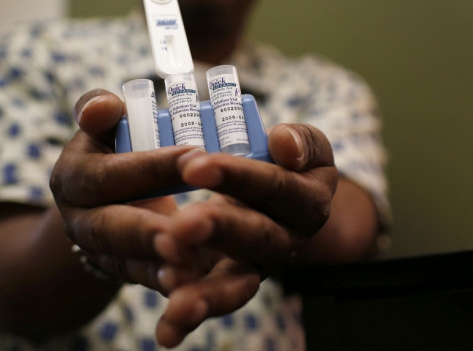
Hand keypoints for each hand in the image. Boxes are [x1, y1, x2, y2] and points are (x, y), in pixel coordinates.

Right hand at [50, 89, 199, 290]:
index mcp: (72, 177)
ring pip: (126, 261)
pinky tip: (192, 284)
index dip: (150, 166)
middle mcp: (78, 220)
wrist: (104, 202)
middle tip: (182, 229)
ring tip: (190, 263)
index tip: (196, 155)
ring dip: (158, 264)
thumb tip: (103, 107)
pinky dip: (166, 282)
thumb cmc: (113, 151)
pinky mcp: (122, 273)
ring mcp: (99, 252)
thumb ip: (99, 111)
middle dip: (145, 230)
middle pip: (109, 227)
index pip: (108, 173)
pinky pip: (143, 281)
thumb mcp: (102, 128)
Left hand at [153, 123, 337, 346]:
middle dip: (220, 230)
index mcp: (306, 201)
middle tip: (183, 223)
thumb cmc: (286, 164)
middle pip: (256, 237)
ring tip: (175, 299)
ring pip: (238, 284)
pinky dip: (190, 318)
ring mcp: (258, 268)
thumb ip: (301, 140)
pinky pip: (214, 303)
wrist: (281, 201)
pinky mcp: (230, 284)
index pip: (274, 187)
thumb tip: (282, 143)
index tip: (195, 164)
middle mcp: (286, 240)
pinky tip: (166, 332)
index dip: (237, 176)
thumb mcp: (304, 146)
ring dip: (206, 292)